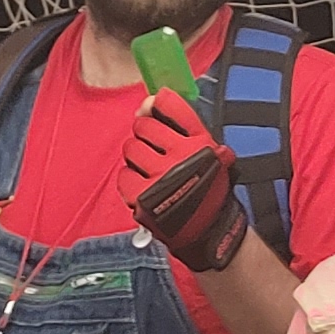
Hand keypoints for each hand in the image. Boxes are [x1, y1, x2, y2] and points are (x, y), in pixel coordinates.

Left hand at [120, 90, 247, 272]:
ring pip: (130, 147)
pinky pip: (123, 174)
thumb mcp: (211, 153)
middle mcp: (182, 156)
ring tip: (149, 167)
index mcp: (201, 142)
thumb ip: (184, 126)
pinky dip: (130, 178)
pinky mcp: (144, 196)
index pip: (172, 106)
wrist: (208, 231)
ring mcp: (161, 176)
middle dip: (145, 133)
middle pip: (145, 125)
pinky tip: (143, 184)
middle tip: (153, 147)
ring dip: (136, 155)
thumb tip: (146, 103)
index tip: (156, 106)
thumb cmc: (207, 188)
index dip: (160, 102)